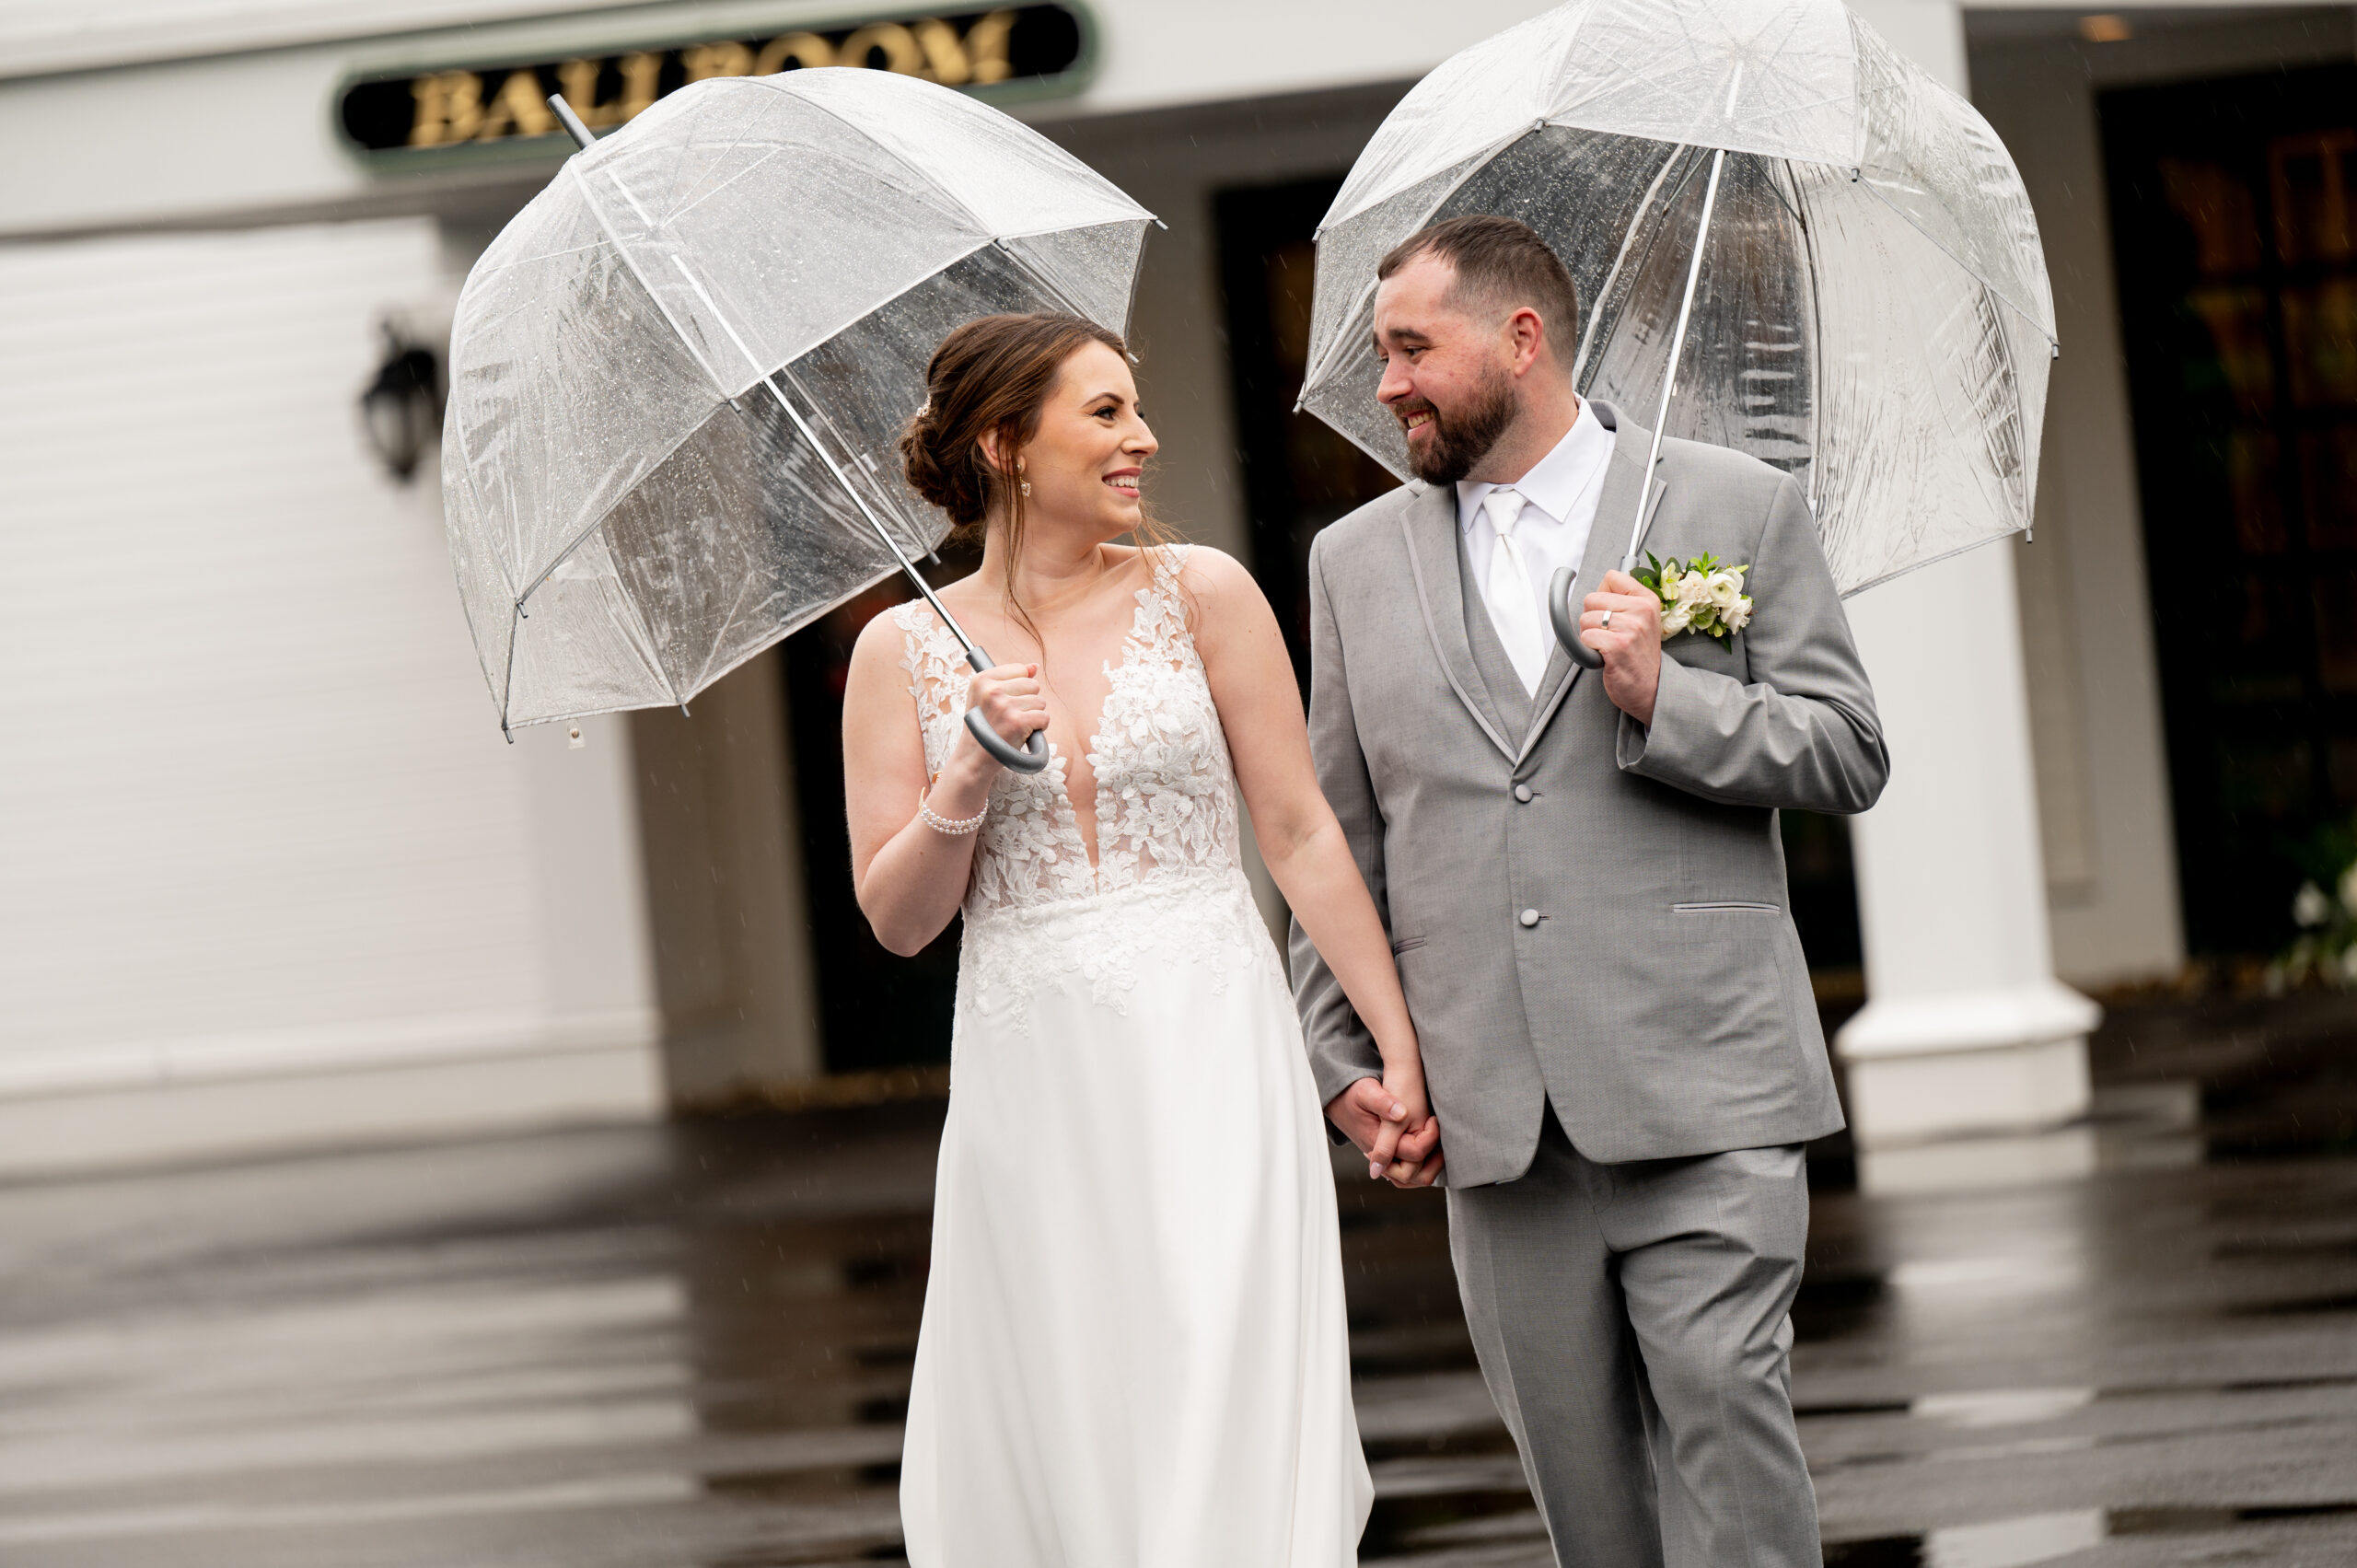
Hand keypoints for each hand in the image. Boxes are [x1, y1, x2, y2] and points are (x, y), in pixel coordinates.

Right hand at [955, 662, 1048, 776]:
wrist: (973, 759)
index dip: (1019, 688)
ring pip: (1040, 702)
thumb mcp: (985, 698)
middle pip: (1033, 685)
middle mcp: (992, 690)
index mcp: (981, 680)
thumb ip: (1009, 679)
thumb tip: (1034, 666)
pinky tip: (1023, 733)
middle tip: (1011, 717)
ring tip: (1015, 726)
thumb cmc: (982, 728)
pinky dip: (1039, 727)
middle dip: (1028, 701)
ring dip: (1033, 716)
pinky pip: (1044, 717)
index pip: (1020, 669)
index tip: (1006, 701)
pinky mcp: (1017, 723)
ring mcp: (1005, 706)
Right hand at [1326, 1075, 1444, 1186]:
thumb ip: (1383, 1102)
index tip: (1432, 1119)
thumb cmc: (1354, 1093)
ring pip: (1410, 1179)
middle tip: (1441, 1141)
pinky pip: (1406, 1172)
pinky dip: (1420, 1167)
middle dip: (1433, 1162)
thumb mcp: (1366, 1091)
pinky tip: (1429, 1149)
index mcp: (1379, 1141)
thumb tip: (1401, 1114)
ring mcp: (1383, 1159)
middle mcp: (1381, 1156)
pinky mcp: (1387, 1156)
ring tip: (1438, 1148)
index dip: (1430, 1138)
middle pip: (1414, 1176)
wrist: (1339, 1099)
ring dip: (1428, 1167)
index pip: (1414, 1154)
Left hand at [1580, 569, 1662, 725]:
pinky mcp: (1617, 646)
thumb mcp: (1642, 620)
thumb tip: (1599, 587)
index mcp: (1647, 600)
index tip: (1611, 613)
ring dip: (1590, 636)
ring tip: (1608, 647)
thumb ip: (1623, 601)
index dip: (1602, 596)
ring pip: (1586, 618)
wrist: (1651, 688)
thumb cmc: (1638, 655)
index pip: (1611, 577)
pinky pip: (1585, 637)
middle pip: (1592, 598)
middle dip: (1592, 618)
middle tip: (1609, 635)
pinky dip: (1588, 649)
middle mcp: (1642, 610)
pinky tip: (1604, 656)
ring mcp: (1630, 628)